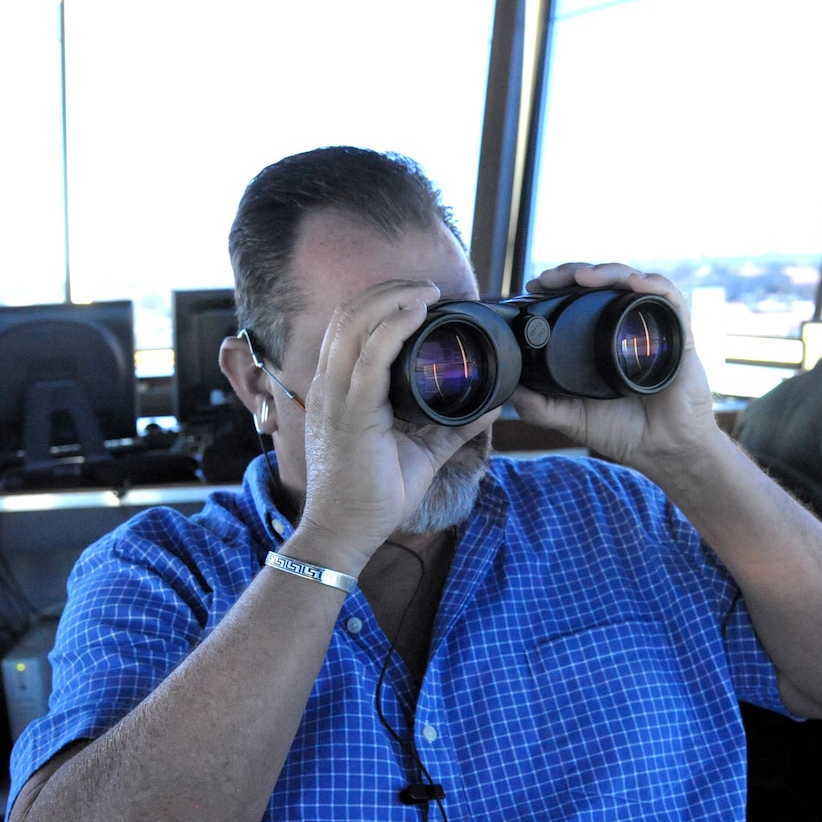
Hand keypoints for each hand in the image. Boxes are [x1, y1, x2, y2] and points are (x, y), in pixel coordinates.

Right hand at [294, 280, 497, 569]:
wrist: (345, 534)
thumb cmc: (371, 496)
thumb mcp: (419, 453)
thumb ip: (452, 428)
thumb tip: (491, 408)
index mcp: (338, 388)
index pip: (350, 327)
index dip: (382, 302)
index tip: (422, 298)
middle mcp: (330, 385)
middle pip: (350, 313)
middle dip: (391, 290)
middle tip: (430, 287)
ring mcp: (336, 397)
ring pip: (354, 323)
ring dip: (393, 298)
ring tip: (428, 291)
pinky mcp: (351, 413)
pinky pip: (369, 357)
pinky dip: (393, 327)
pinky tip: (416, 313)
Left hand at [507, 262, 722, 479]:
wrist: (662, 451)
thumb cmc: (623, 433)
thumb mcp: (571, 419)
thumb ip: (540, 407)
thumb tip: (509, 389)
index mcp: (602, 338)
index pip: (581, 298)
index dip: (560, 286)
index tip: (535, 286)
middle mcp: (627, 327)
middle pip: (604, 283)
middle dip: (576, 272)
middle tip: (551, 278)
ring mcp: (653, 328)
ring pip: (633, 281)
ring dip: (608, 272)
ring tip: (584, 277)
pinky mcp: (679, 336)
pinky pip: (670, 300)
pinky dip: (654, 286)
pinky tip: (636, 283)